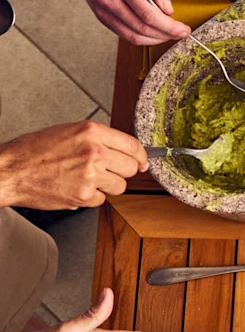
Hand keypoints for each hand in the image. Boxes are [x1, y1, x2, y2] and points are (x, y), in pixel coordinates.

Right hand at [0, 120, 148, 209]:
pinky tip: (74, 187)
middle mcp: (94, 152)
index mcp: (91, 132)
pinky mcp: (84, 195)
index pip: (133, 145)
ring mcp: (90, 175)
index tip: (143, 162)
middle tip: (106, 172)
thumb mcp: (69, 132)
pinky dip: (91, 197)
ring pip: (120, 186)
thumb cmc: (34, 151)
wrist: (10, 170)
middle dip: (122, 172)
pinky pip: (102, 200)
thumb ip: (98, 140)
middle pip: (130, 168)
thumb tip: (124, 151)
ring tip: (85, 179)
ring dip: (108, 186)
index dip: (142, 156)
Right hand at [67, 0, 189, 44]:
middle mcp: (108, 0)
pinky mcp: (99, 15)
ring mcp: (101, 9)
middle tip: (181, 33)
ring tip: (169, 34)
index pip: (149, 16)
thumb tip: (169, 11)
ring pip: (132, 36)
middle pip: (141, 29)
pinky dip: (140, 36)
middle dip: (166, 35)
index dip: (169, 27)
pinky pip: (123, 33)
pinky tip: (153, 32)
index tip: (185, 30)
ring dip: (154, 39)